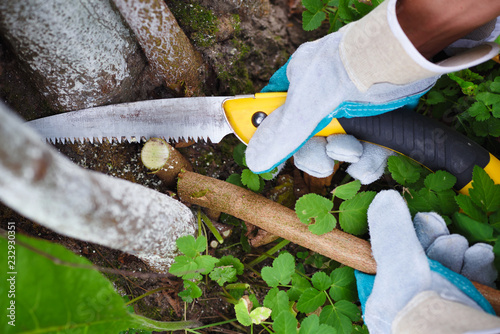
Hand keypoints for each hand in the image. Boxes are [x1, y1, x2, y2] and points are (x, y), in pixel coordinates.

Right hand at [245, 0, 498, 174]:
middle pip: (308, 139)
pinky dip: (367, 162)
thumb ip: (282, 133)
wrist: (401, 59)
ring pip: (338, 147)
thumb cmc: (348, 70)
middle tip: (322, 163)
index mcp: (300, 84)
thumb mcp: (307, 103)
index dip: (275, 137)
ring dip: (343, 156)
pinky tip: (367, 161)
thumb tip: (255, 160)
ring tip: (353, 150)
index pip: (278, 113)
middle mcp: (324, 98)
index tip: (275, 159)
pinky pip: (366, 152)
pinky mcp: (378, 122)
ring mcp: (351, 110)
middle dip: (316, 154)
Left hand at [356, 190, 496, 332]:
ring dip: (456, 251)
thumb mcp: (399, 265)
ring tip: (459, 244)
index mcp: (386, 301)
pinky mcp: (464, 311)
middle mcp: (410, 306)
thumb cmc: (419, 310)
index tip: (423, 219)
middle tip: (441, 230)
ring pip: (449, 270)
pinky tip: (480, 254)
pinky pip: (471, 284)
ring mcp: (438, 309)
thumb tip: (383, 199)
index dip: (408, 236)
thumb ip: (391, 233)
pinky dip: (477, 266)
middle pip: (423, 263)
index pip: (392, 261)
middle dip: (436, 242)